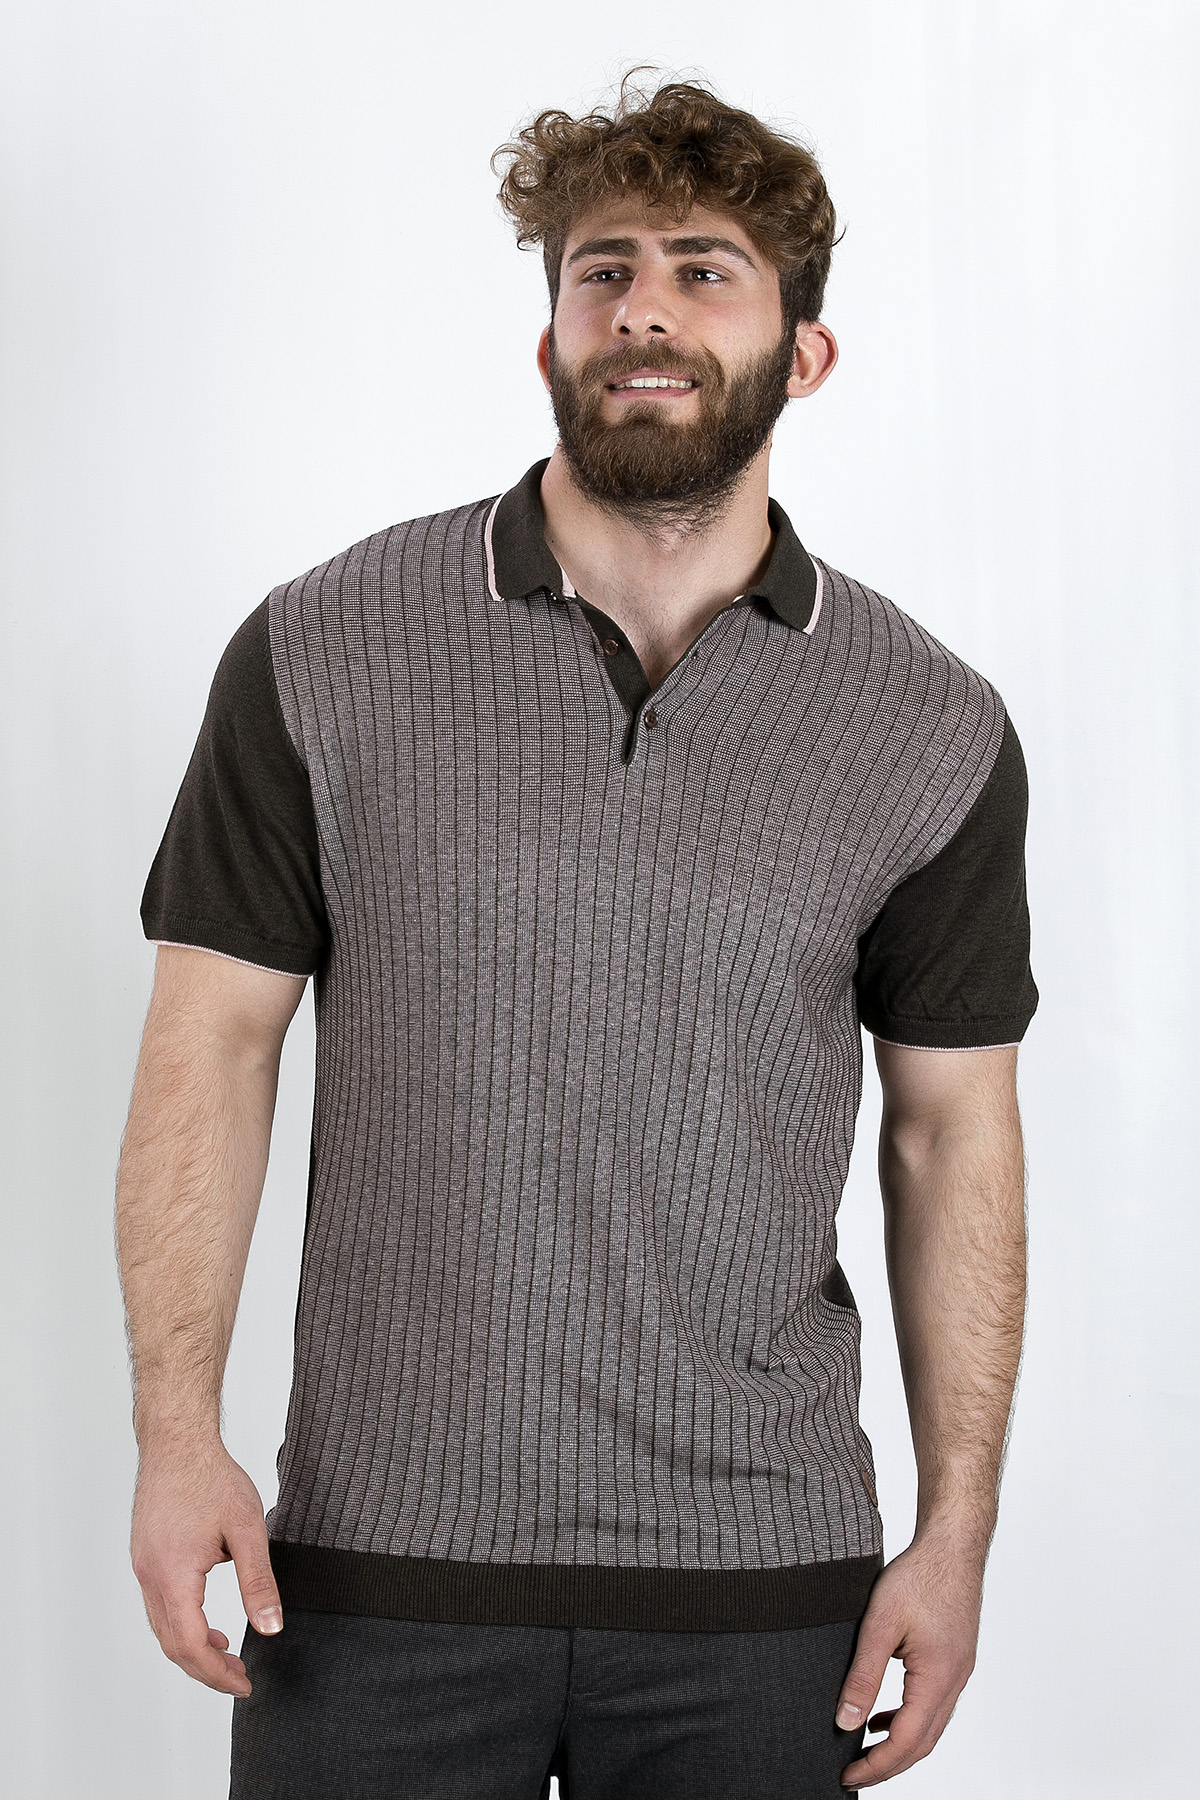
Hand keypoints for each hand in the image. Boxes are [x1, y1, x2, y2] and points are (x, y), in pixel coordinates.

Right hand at [130, 1437, 282, 1696]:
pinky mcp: (146, 1555)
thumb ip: (258, 1582)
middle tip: (239, 1680)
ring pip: (162, 1626)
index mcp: (173, 1576)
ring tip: (226, 1654)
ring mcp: (144, 1566)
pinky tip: (207, 1617)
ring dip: (193, 1648)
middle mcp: (150, 1577)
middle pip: (172, 1644)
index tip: (244, 1685)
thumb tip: (271, 1627)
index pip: (192, 1645)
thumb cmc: (210, 1477)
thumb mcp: (247, 1529)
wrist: (177, 1440)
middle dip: (206, 1670)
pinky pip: (160, 1604)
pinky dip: (182, 1623)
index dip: (218, 1674)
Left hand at [835, 1532, 982, 1787]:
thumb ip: (863, 1675)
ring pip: (930, 1726)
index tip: (848, 1778)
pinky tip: (883, 1716)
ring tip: (864, 1752)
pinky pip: (933, 1704)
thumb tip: (845, 1720)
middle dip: (888, 1766)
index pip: (907, 1741)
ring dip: (900, 1745)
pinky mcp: (955, 1659)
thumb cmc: (920, 1575)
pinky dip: (908, 1719)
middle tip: (854, 1776)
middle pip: (923, 1743)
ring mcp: (958, 1671)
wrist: (953, 1545)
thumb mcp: (880, 1624)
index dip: (877, 1766)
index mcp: (938, 1677)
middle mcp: (954, 1681)